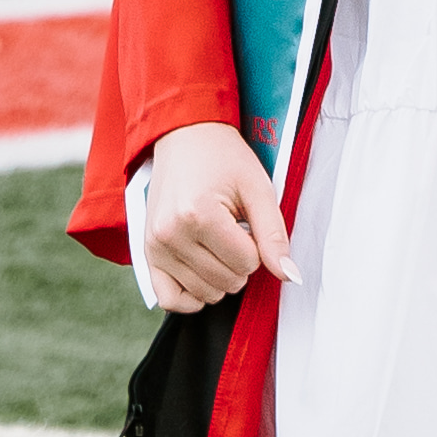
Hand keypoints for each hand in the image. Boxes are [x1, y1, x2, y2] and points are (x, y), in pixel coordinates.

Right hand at [141, 117, 293, 312]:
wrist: (185, 136)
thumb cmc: (221, 157)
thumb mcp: (257, 188)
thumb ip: (274, 234)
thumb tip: (288, 275)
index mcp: (197, 215)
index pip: (247, 263)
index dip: (257, 246)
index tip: (247, 222)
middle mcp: (170, 235)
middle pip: (227, 282)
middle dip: (240, 261)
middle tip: (233, 230)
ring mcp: (155, 247)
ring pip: (205, 294)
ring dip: (220, 276)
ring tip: (216, 241)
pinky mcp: (148, 254)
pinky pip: (170, 299)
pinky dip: (191, 296)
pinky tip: (203, 272)